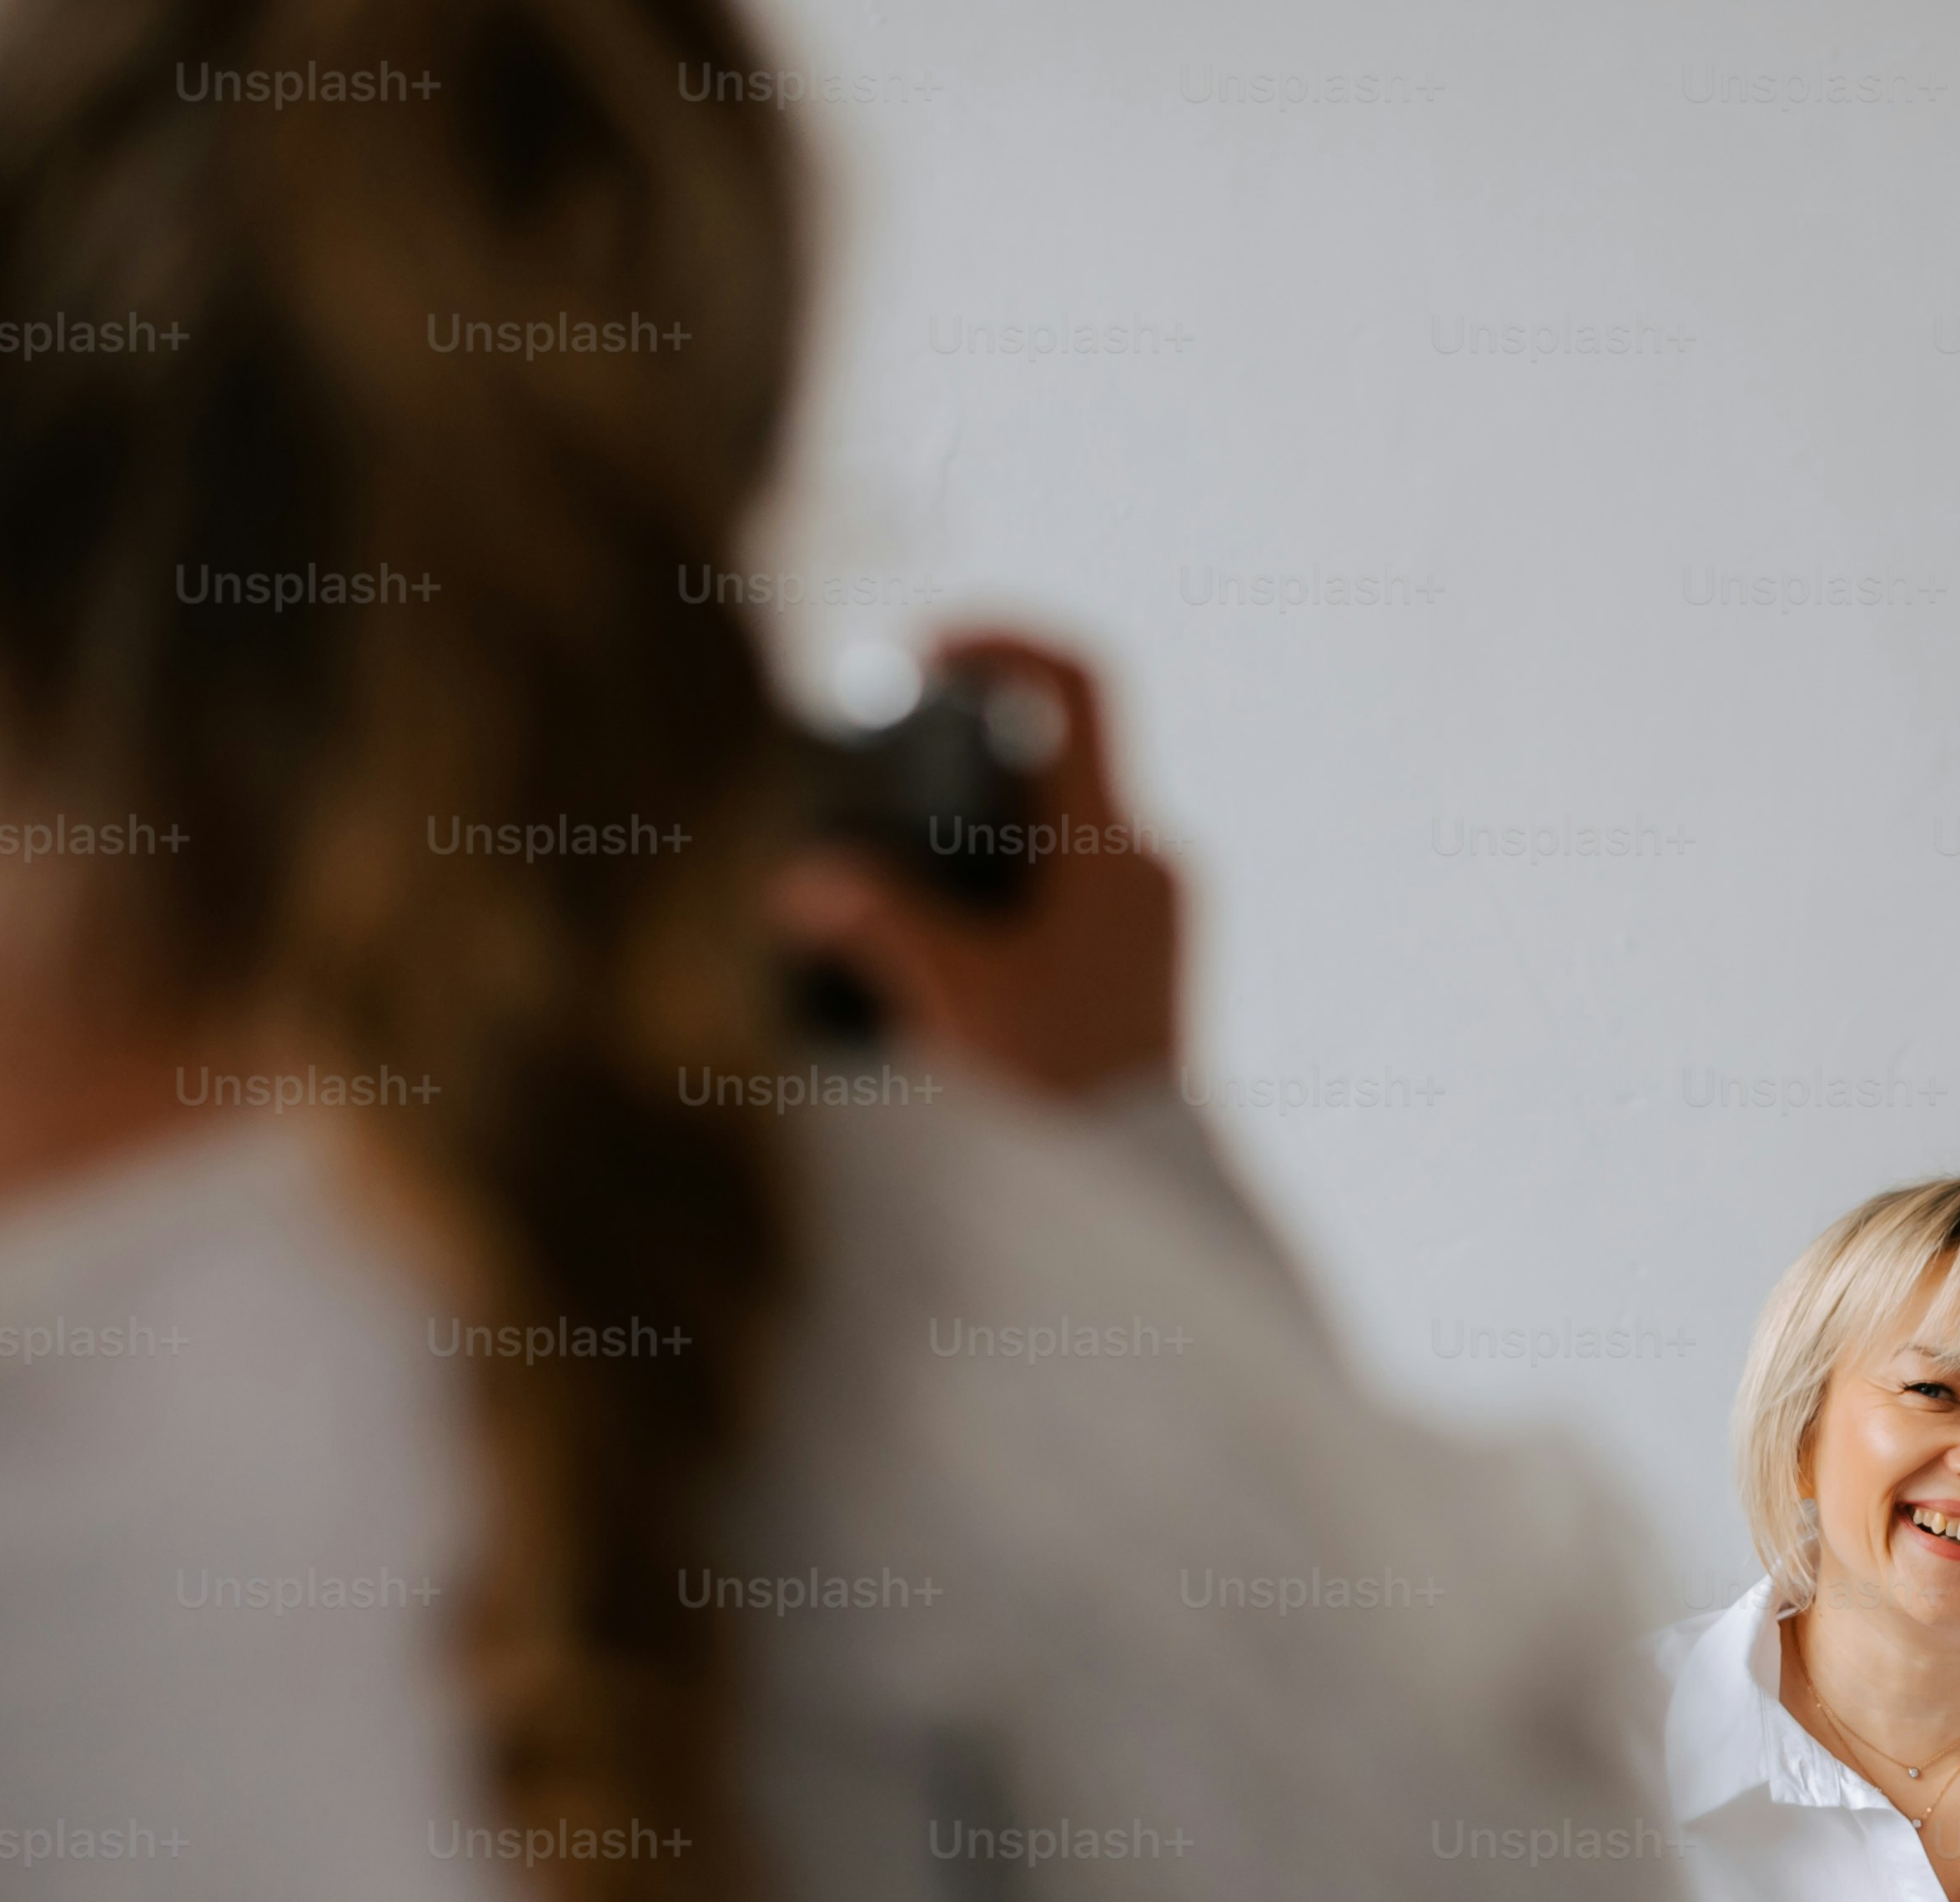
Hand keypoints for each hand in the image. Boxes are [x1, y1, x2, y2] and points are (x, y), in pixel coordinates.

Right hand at [768, 627, 1185, 1100]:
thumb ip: (875, 920)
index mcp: (1115, 847)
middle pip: (1053, 758)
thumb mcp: (951, 996)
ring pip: (1060, 828)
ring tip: (899, 875)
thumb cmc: (1059, 1093)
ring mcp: (1156, 913)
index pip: (1074, 686)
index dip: (998, 643)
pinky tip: (947, 935)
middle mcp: (1150, 865)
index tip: (921, 660)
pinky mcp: (1147, 962)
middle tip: (877, 786)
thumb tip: (803, 881)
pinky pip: (1074, 886)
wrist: (1136, 1199)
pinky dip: (1009, 885)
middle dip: (960, 758)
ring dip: (980, 831)